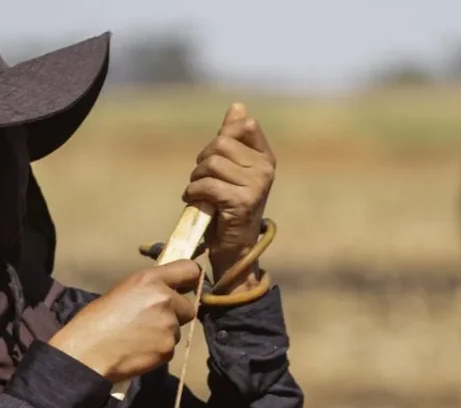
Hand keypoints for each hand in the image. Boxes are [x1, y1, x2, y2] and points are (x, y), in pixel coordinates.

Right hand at [48, 260, 201, 382]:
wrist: (86, 352)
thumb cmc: (95, 321)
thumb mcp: (122, 291)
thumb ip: (148, 290)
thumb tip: (163, 294)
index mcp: (150, 279)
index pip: (190, 270)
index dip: (190, 281)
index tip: (186, 288)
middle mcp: (164, 299)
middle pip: (189, 307)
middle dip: (176, 314)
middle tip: (152, 322)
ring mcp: (169, 326)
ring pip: (178, 330)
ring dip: (164, 334)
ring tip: (138, 338)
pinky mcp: (168, 349)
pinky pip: (170, 348)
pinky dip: (158, 351)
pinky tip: (138, 350)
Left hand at [184, 103, 275, 291]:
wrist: (235, 248)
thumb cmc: (230, 207)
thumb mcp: (233, 170)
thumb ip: (233, 139)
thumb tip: (237, 106)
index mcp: (266, 158)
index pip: (245, 125)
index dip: (222, 137)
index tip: (216, 159)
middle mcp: (266, 170)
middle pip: (221, 144)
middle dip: (203, 161)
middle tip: (201, 180)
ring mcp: (256, 186)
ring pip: (211, 164)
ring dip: (196, 179)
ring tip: (199, 193)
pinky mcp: (242, 202)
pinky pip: (207, 185)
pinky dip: (194, 194)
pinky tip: (196, 203)